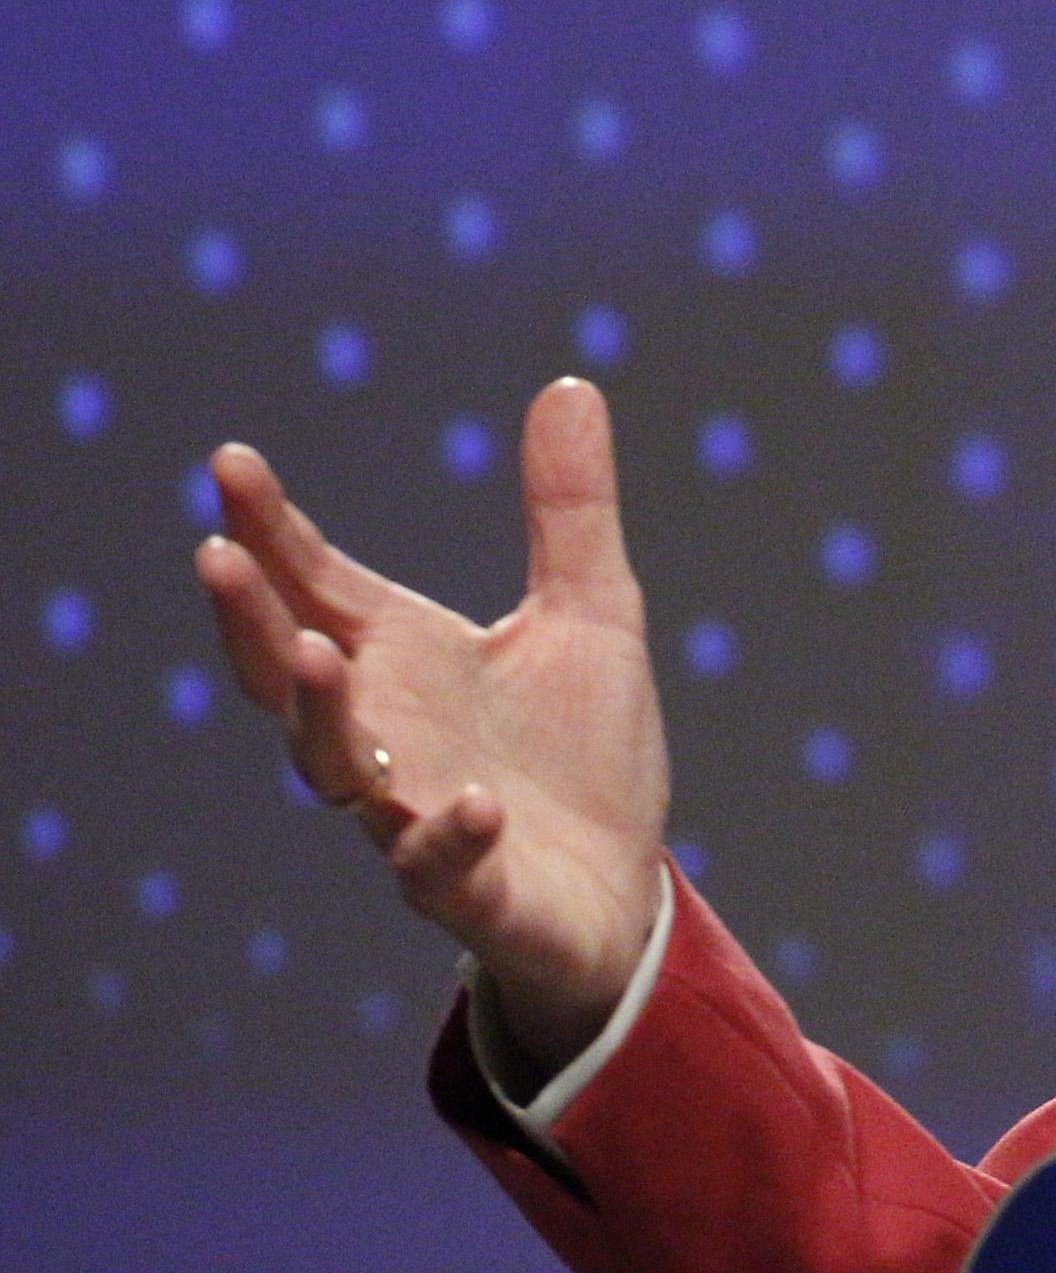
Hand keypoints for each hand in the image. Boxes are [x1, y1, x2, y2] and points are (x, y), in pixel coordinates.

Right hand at [195, 375, 673, 1081]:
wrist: (621, 889)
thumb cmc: (584, 751)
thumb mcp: (594, 609)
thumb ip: (569, 508)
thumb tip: (571, 383)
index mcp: (404, 663)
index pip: (317, 586)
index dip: (271, 529)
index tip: (229, 460)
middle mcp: (387, 736)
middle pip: (290, 677)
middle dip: (251, 619)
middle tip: (217, 553)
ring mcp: (417, 813)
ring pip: (338, 771)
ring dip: (322, 715)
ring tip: (317, 651)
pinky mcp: (471, 886)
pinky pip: (439, 866)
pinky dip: (450, 834)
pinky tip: (477, 802)